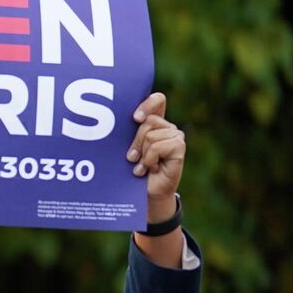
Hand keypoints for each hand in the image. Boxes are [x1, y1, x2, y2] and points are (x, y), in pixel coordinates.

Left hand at [127, 91, 184, 209]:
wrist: (147, 192)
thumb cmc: (134, 170)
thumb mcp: (128, 148)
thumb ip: (128, 132)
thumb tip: (112, 119)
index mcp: (155, 122)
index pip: (158, 100)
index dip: (147, 104)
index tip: (135, 118)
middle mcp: (167, 126)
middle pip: (147, 121)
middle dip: (135, 142)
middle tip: (132, 158)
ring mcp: (176, 136)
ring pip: (150, 136)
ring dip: (142, 154)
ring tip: (142, 166)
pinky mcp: (179, 147)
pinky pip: (156, 147)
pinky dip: (149, 160)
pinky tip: (151, 168)